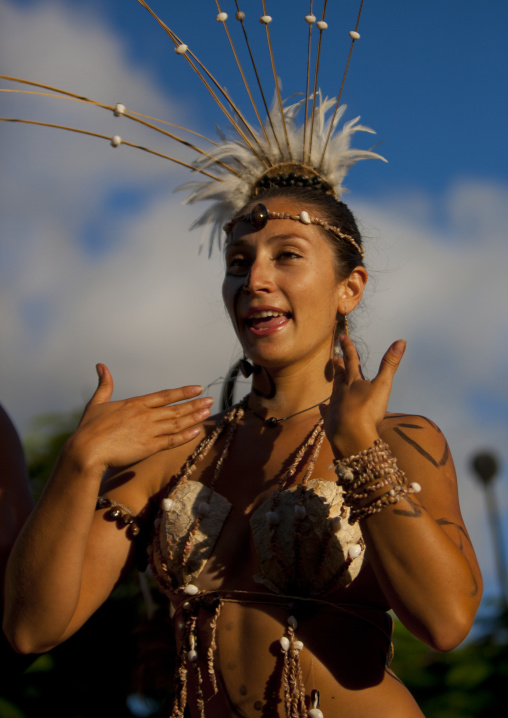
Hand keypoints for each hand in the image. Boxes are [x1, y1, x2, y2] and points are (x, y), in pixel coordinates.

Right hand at [64, 364, 212, 471]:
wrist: (86, 451)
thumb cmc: (88, 429)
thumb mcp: (96, 403)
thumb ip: (104, 385)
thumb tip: (100, 365)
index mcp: (135, 404)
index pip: (165, 395)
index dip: (182, 392)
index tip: (197, 388)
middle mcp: (145, 415)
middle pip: (176, 409)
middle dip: (194, 404)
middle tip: (210, 400)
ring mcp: (148, 431)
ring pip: (177, 423)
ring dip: (194, 417)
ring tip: (208, 412)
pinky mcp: (148, 447)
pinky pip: (172, 441)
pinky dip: (185, 436)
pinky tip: (197, 432)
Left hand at [323, 336, 405, 456]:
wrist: (350, 435)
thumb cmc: (368, 409)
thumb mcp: (382, 385)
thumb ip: (389, 364)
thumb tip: (401, 341)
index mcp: (354, 381)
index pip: (351, 360)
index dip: (348, 348)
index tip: (341, 336)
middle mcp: (342, 391)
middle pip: (340, 375)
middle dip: (339, 366)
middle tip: (334, 357)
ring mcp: (334, 405)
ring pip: (334, 391)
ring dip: (334, 383)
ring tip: (332, 378)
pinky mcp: (330, 420)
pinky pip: (326, 412)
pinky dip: (325, 408)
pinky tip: (323, 406)